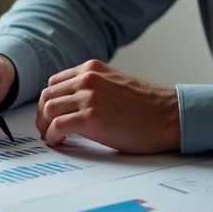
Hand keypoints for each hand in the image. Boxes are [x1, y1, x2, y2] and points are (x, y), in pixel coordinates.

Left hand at [35, 59, 179, 153]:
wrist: (169, 116)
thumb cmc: (147, 106)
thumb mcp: (115, 84)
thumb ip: (93, 87)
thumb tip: (71, 104)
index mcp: (92, 69)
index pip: (54, 82)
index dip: (49, 101)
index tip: (50, 115)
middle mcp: (87, 79)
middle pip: (47, 96)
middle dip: (43, 115)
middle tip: (46, 129)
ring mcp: (89, 98)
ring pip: (48, 110)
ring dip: (45, 126)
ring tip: (52, 136)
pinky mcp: (91, 118)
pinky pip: (57, 127)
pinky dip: (52, 136)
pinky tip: (58, 142)